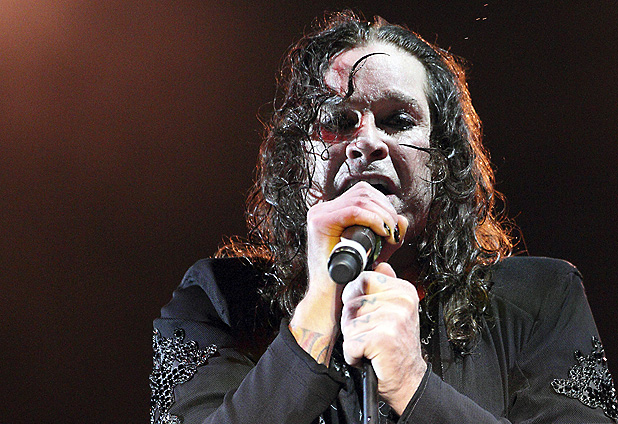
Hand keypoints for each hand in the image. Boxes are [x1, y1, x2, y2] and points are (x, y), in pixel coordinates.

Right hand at [290, 182, 406, 363]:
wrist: (331, 299)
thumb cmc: (350, 278)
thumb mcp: (374, 252)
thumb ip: (389, 236)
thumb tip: (403, 219)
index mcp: (331, 212)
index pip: (363, 193)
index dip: (384, 205)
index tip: (393, 228)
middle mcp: (322, 210)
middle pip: (363, 192)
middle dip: (386, 209)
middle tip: (394, 233)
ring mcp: (318, 214)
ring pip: (360, 198)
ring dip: (383, 215)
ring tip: (389, 235)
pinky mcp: (320, 223)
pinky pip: (354, 211)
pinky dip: (373, 219)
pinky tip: (382, 233)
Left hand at [340, 262, 426, 414]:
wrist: (408, 380)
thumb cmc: (397, 347)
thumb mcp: (395, 311)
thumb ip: (385, 287)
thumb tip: (380, 265)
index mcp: (404, 291)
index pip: (362, 279)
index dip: (356, 298)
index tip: (368, 314)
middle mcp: (401, 302)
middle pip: (351, 302)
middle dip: (353, 322)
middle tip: (371, 334)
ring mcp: (393, 319)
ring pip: (348, 323)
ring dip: (354, 339)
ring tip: (372, 345)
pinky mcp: (383, 339)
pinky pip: (350, 343)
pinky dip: (354, 355)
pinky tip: (369, 357)